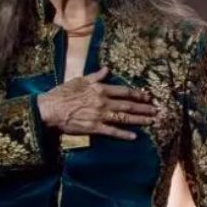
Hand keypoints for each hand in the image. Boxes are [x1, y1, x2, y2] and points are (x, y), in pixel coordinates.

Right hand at [37, 67, 153, 140]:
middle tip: (157, 111)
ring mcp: (99, 115)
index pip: (124, 91)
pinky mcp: (94, 128)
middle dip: (144, 108)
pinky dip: (124, 134)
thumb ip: (95, 76)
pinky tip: (134, 136)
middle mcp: (103, 102)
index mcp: (100, 89)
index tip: (148, 97)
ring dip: (139, 120)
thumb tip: (107, 69)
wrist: (50, 109)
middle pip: (128, 106)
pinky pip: (112, 131)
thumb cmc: (63, 93)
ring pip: (124, 118)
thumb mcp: (79, 80)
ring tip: (152, 121)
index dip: (138, 94)